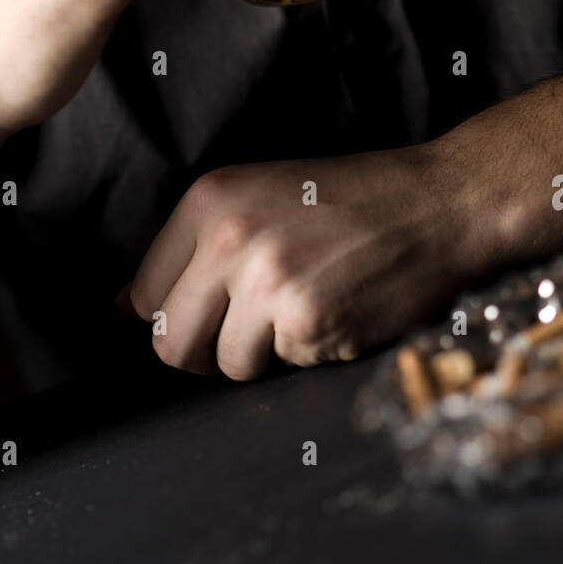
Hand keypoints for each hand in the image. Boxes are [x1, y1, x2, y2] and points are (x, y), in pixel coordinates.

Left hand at [120, 75, 562, 378]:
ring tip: (306, 305)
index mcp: (209, 199)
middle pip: (170, 343)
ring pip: (226, 364)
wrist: (438, 203)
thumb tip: (124, 308)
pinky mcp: (307, 322)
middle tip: (252, 328)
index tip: (211, 309)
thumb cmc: (351, 200)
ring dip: (264, 351)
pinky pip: (282, 367)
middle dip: (206, 349)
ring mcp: (267, 282)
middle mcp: (229, 238)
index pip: (144, 294)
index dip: (176, 314)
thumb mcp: (259, 196)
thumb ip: (193, 248)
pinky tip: (340, 308)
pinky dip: (310, 351)